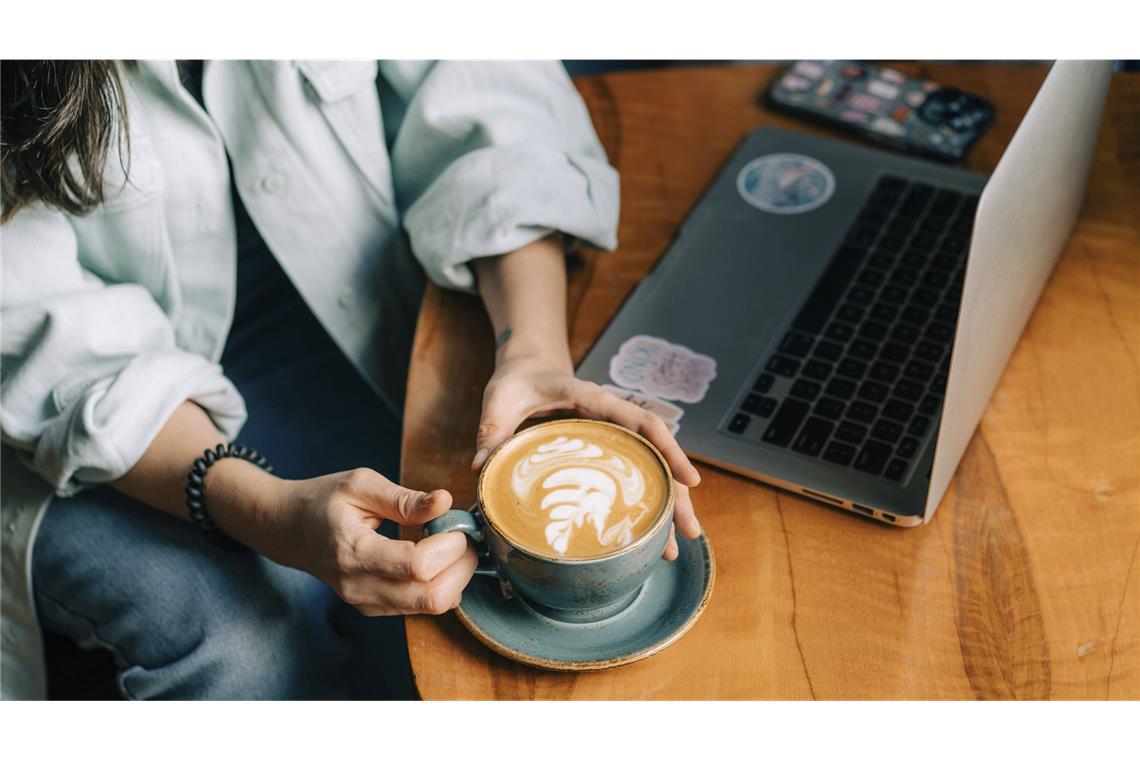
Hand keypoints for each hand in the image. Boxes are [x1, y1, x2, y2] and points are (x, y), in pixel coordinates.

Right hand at [209, 462, 476, 615]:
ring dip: (456, 578)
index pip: (416, 566)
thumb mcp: (360, 484)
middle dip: (461, 567)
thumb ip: (404, 498)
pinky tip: (438, 559)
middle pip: (430, 597)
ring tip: (452, 545)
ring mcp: (366, 602)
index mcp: (353, 551)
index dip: (449, 547)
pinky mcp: (375, 608)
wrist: (287, 529)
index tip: (456, 523)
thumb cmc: (322, 501)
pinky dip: (442, 585)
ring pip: (431, 607)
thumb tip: (445, 502)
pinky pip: (422, 608)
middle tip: (465, 536)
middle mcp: (359, 586)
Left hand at [471, 354, 701, 560]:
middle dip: (676, 494)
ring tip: (673, 547)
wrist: (526, 368)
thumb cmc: (518, 380)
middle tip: (690, 532)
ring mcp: (612, 435)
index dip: (668, 451)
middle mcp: (612, 418)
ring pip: (648, 470)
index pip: (642, 423)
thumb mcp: (501, 399)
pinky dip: (641, 503)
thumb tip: (480, 467)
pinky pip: (631, 475)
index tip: (688, 481)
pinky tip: (646, 533)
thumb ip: (492, 430)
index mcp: (593, 400)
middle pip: (655, 455)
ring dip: (663, 506)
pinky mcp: (605, 450)